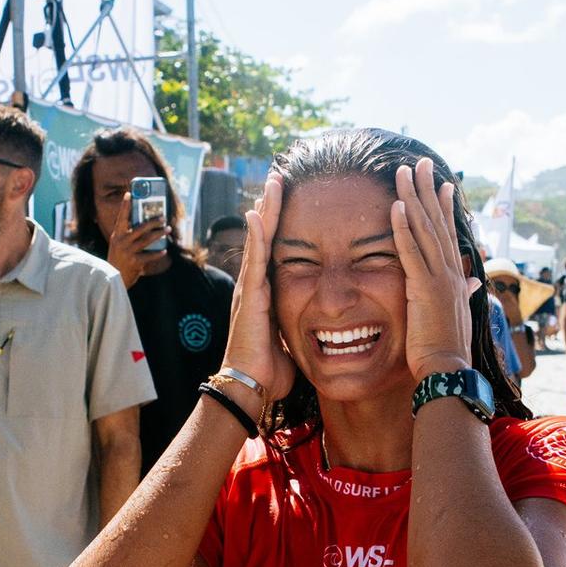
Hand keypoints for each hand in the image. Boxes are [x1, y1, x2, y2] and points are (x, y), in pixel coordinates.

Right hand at [104, 198, 170, 286]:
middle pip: (140, 228)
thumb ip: (126, 234)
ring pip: (147, 240)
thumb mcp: (118, 243)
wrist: (115, 276)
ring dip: (159, 234)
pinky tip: (164, 250)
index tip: (129, 194)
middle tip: (163, 218)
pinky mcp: (135, 261)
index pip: (121, 217)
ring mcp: (128, 251)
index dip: (125, 205)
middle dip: (153, 222)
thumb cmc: (119, 258)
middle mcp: (122, 241)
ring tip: (167, 230)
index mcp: (117, 235)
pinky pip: (149, 255)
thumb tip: (141, 222)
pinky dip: (157, 253)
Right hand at [219, 173, 294, 408]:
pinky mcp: (249, 297)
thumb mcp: (289, 342)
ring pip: (258, 241)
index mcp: (265, 296)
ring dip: (264, 211)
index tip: (287, 202)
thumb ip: (297, 327)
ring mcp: (249, 290)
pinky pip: (254, 260)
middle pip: (264, 238)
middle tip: (278, 178)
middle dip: (270, 208)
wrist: (249, 388)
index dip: (279, 227)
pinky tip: (256, 213)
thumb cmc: (270, 372)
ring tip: (271, 183)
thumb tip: (317, 328)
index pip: (274, 252)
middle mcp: (254, 287)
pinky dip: (255, 236)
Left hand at [391, 156, 473, 378]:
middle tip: (422, 163)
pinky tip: (397, 206)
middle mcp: (451, 271)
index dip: (445, 208)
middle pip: (437, 222)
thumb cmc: (449, 348)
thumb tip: (473, 279)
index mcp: (456, 277)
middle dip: (428, 190)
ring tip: (404, 172)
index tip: (443, 185)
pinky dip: (403, 228)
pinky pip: (411, 252)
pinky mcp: (423, 288)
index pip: (449, 235)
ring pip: (424, 229)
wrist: (448, 370)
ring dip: (413, 198)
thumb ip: (464, 292)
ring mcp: (438, 278)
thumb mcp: (458, 314)